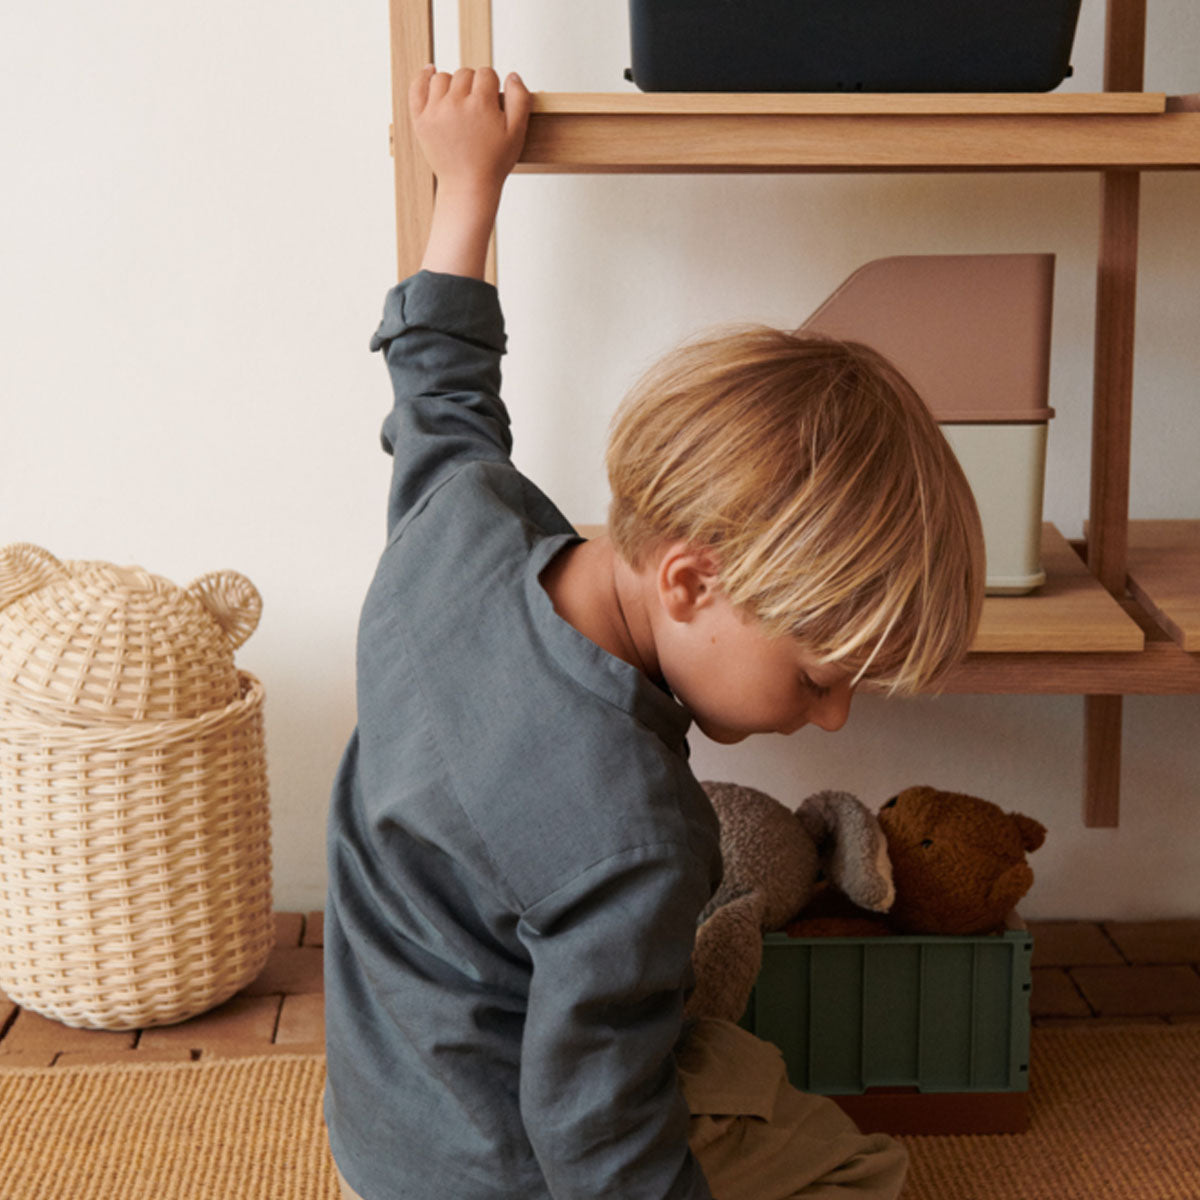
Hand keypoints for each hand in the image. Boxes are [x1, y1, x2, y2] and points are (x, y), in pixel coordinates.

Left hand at [409, 66, 531, 198]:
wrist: (468, 187)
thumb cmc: (494, 162)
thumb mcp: (516, 133)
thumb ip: (519, 100)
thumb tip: (512, 75)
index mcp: (481, 104)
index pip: (486, 74)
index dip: (491, 86)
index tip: (492, 104)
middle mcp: (456, 103)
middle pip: (464, 74)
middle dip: (473, 86)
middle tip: (476, 110)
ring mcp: (435, 111)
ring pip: (442, 78)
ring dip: (452, 85)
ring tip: (458, 103)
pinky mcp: (421, 120)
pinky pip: (417, 87)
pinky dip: (423, 77)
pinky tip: (431, 72)